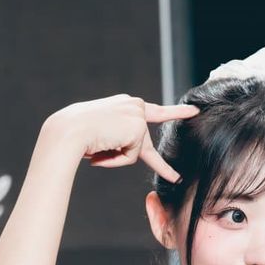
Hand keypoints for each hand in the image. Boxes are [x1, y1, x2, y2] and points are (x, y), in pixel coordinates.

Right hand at [46, 94, 199, 181]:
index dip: (175, 113)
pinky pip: (132, 157)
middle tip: (196, 111)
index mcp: (124, 105)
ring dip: (118, 157)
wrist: (69, 130)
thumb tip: (131, 152)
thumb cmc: (78, 134)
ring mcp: (136, 115)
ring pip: (136, 151)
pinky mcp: (137, 128)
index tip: (192, 111)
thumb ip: (119, 139)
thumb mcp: (100, 133)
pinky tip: (103, 147)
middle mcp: (133, 105)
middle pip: (156, 123)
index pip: (153, 112)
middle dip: (177, 120)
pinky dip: (117, 159)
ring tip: (98, 147)